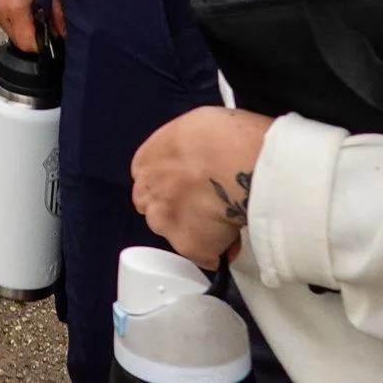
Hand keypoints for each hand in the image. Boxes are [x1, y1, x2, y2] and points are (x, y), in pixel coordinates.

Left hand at [130, 106, 273, 269]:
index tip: (191, 185)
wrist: (234, 161)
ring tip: (226, 219)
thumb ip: (187, 149)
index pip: (151, 180)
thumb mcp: (195, 128)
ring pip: (178, 233)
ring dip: (196, 230)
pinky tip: (235, 235)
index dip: (173, 184)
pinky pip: (206, 255)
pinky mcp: (189, 245)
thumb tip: (201, 156)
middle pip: (158, 208)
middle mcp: (149, 192)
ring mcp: (165, 221)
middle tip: (209, 203)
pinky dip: (219, 250)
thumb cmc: (222, 135)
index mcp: (147, 160)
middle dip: (179, 209)